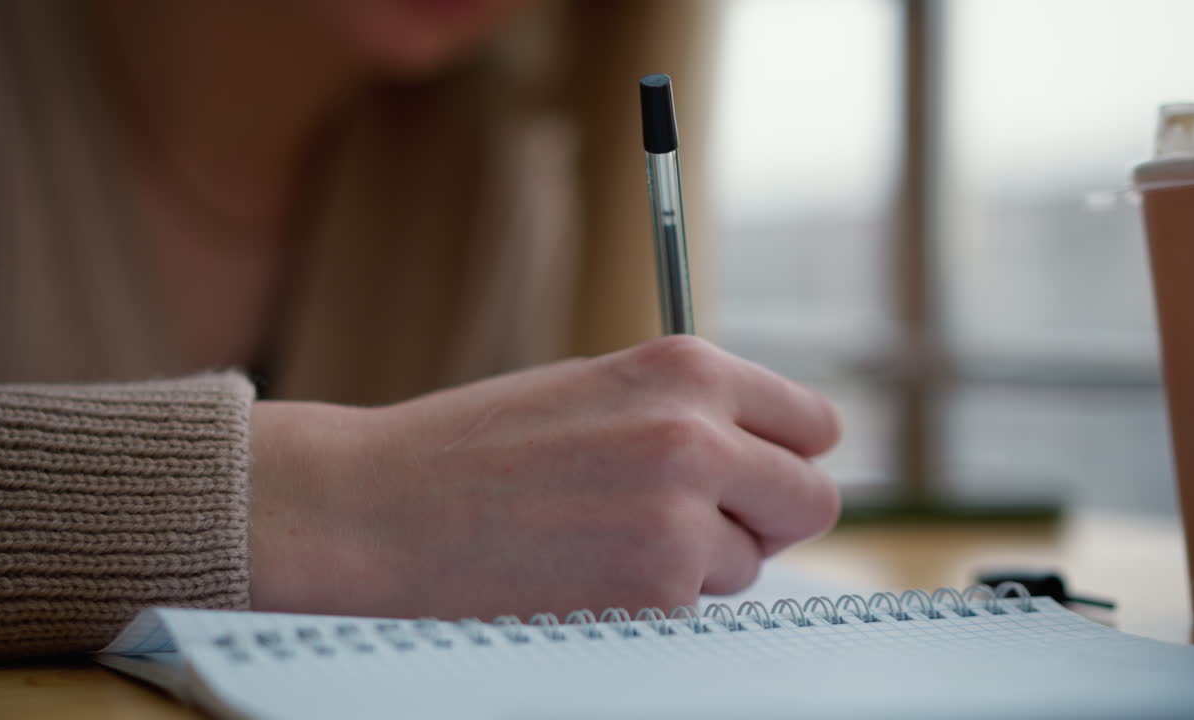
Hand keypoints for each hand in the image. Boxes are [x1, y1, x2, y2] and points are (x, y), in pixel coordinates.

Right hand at [248, 336, 840, 619]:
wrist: (379, 507)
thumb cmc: (477, 446)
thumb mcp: (599, 389)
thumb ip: (692, 414)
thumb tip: (767, 459)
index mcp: (687, 369)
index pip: (814, 425)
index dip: (787, 454)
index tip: (763, 471)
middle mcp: (697, 436)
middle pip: (811, 500)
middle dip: (768, 515)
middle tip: (708, 519)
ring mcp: (680, 520)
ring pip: (751, 561)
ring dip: (702, 560)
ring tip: (611, 535)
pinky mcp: (653, 594)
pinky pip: (697, 604)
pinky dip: (657, 597)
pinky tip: (589, 567)